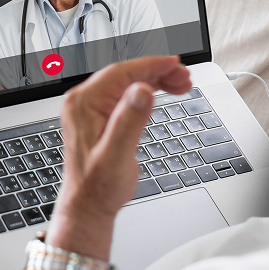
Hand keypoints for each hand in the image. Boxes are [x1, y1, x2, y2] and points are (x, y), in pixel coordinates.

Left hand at [48, 56, 190, 259]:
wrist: (88, 205)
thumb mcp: (117, 155)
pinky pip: (126, 94)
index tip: (175, 64)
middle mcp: (84, 101)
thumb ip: (129, 121)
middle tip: (185, 77)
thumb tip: (142, 91)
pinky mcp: (100, 116)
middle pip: (126, 74)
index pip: (121, 72)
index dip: (151, 65)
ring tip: (181, 84)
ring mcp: (91, 108)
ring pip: (128, 83)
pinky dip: (147, 91)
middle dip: (158, 72)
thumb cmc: (98, 186)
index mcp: (84, 103)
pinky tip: (163, 92)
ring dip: (155, 80)